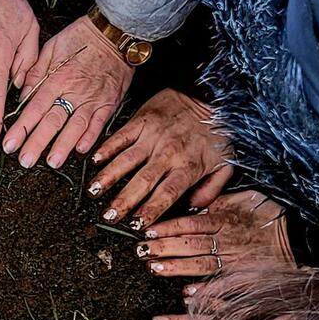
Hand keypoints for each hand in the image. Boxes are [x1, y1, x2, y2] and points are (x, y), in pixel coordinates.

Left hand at [3, 14, 132, 168]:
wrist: (115, 31)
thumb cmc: (82, 38)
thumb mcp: (52, 47)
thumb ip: (35, 72)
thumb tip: (22, 96)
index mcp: (56, 78)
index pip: (34, 108)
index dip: (21, 128)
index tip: (9, 144)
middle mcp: (73, 91)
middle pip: (52, 121)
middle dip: (37, 143)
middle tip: (25, 160)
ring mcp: (92, 98)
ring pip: (75, 125)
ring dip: (63, 145)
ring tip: (52, 162)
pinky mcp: (108, 102)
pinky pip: (100, 122)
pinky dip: (91, 136)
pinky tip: (81, 150)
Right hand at [90, 89, 233, 227]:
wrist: (211, 93)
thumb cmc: (217, 130)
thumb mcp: (225, 162)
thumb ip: (212, 189)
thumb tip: (195, 209)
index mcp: (188, 167)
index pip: (166, 195)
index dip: (150, 211)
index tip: (136, 226)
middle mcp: (168, 153)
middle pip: (142, 182)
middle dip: (124, 201)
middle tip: (109, 216)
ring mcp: (153, 137)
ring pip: (126, 160)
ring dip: (108, 177)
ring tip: (93, 191)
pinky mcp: (143, 121)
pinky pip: (121, 136)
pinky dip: (106, 148)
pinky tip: (93, 160)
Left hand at [136, 190, 293, 276]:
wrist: (302, 234)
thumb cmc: (268, 214)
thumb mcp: (243, 199)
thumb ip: (217, 201)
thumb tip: (193, 203)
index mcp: (225, 218)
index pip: (190, 222)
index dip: (168, 226)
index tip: (148, 230)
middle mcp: (228, 239)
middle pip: (190, 243)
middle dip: (163, 247)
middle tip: (140, 251)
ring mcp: (236, 259)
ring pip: (201, 263)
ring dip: (176, 267)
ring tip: (154, 268)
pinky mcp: (245, 276)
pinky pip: (223, 284)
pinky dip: (206, 290)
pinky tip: (188, 295)